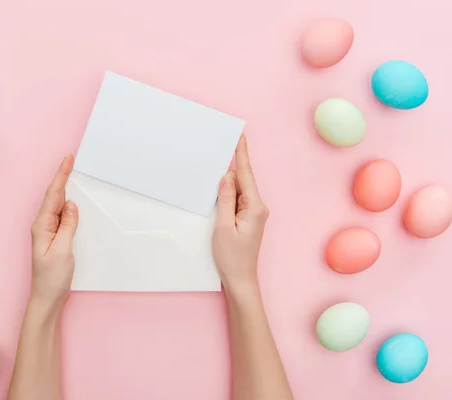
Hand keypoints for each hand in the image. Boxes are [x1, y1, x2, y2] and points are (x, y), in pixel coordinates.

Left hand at [30, 154, 78, 305]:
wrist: (47, 299)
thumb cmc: (52, 279)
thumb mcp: (62, 251)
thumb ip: (67, 226)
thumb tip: (71, 205)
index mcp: (42, 226)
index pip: (53, 195)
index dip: (61, 175)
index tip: (68, 159)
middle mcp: (42, 226)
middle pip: (54, 196)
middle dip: (62, 177)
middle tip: (70, 159)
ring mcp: (47, 232)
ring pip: (57, 205)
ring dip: (64, 189)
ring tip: (71, 173)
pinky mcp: (54, 238)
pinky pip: (61, 216)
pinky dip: (67, 205)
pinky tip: (72, 201)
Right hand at [212, 135, 268, 293]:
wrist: (240, 279)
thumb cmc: (232, 257)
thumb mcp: (223, 226)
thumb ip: (226, 199)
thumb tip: (227, 177)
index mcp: (254, 207)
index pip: (246, 175)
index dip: (241, 154)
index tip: (240, 136)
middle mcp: (258, 207)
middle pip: (243, 180)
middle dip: (231, 166)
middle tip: (220, 149)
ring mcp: (254, 213)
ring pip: (239, 190)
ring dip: (227, 183)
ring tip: (214, 178)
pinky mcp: (248, 218)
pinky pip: (238, 199)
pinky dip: (228, 194)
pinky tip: (219, 192)